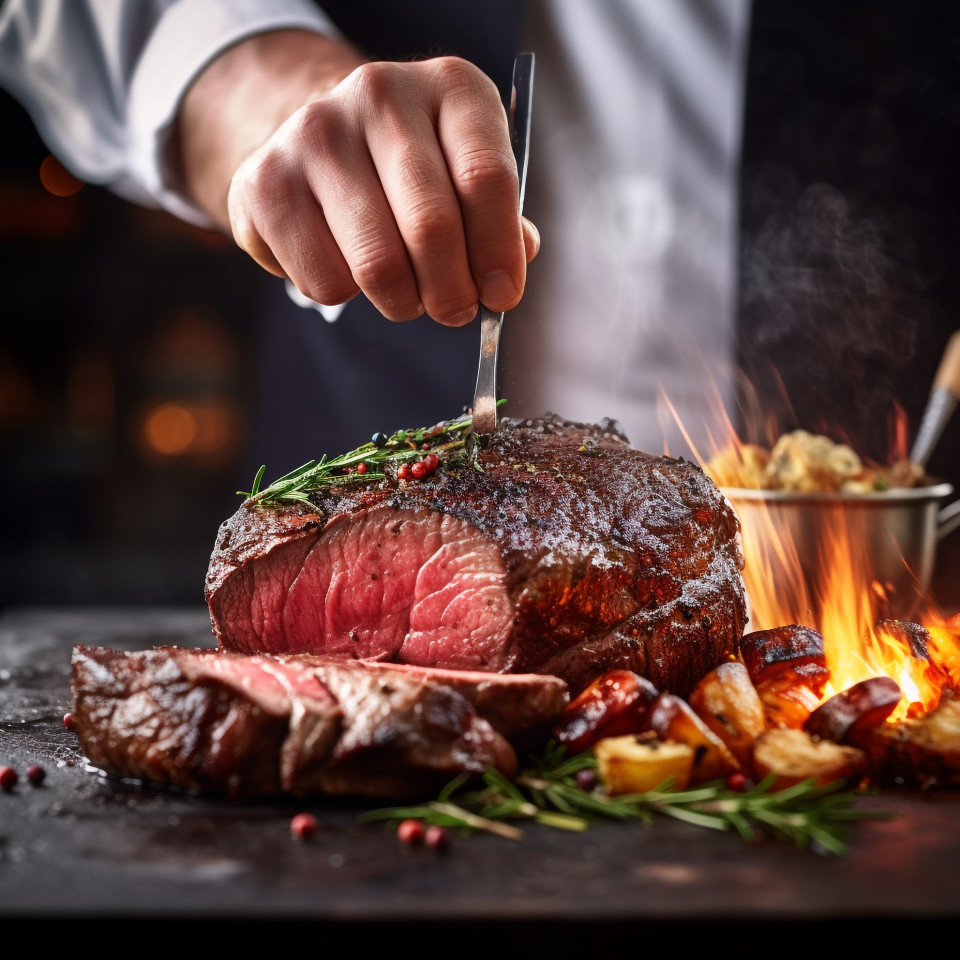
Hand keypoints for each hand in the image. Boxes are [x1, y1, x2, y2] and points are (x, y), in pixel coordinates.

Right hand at [178, 31, 537, 324]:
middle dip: (451, 292)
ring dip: (402, 302)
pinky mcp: (266, 181)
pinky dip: (345, 296)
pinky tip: (347, 266)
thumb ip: (498, 223)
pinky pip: (325, 281)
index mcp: (451, 88)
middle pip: (431, 226)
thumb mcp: (467, 175)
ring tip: (406, 295)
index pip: (486, 179)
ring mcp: (316, 132)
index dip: (498, 252)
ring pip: (377, 264)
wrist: (321, 143)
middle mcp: (380, 95)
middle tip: (453, 310)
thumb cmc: (412, 171)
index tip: (501, 295)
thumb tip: (501, 282)